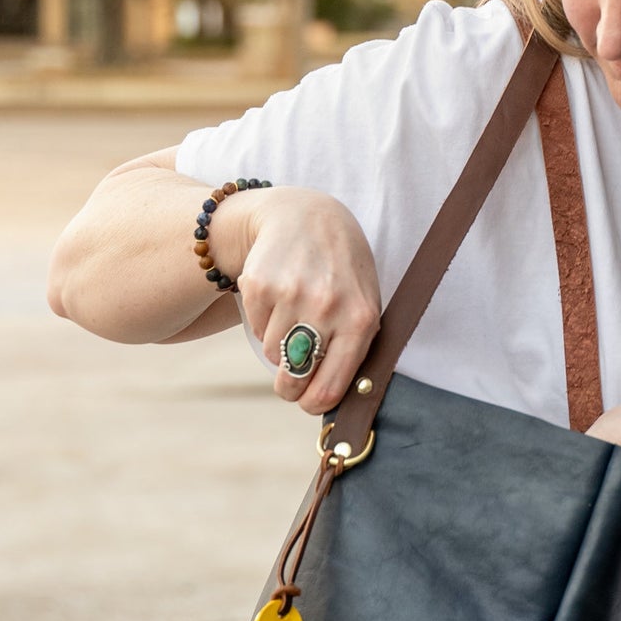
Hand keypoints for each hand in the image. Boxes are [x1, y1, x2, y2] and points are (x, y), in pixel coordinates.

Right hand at [213, 186, 381, 415]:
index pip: (329, 388)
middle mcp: (326, 308)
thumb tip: (333, 400)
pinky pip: (256, 328)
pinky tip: (280, 296)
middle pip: (294, 379)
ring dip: (279, 345)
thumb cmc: (342, 269)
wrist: (306, 215)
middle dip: (289, 387)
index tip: (309, 403)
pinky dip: (264, 321)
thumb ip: (354, 347)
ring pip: (272, 354)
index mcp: (360, 320)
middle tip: (291, 378)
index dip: (314, 404)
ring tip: (294, 314)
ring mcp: (290, 295)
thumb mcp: (364, 301)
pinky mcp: (259, 285)